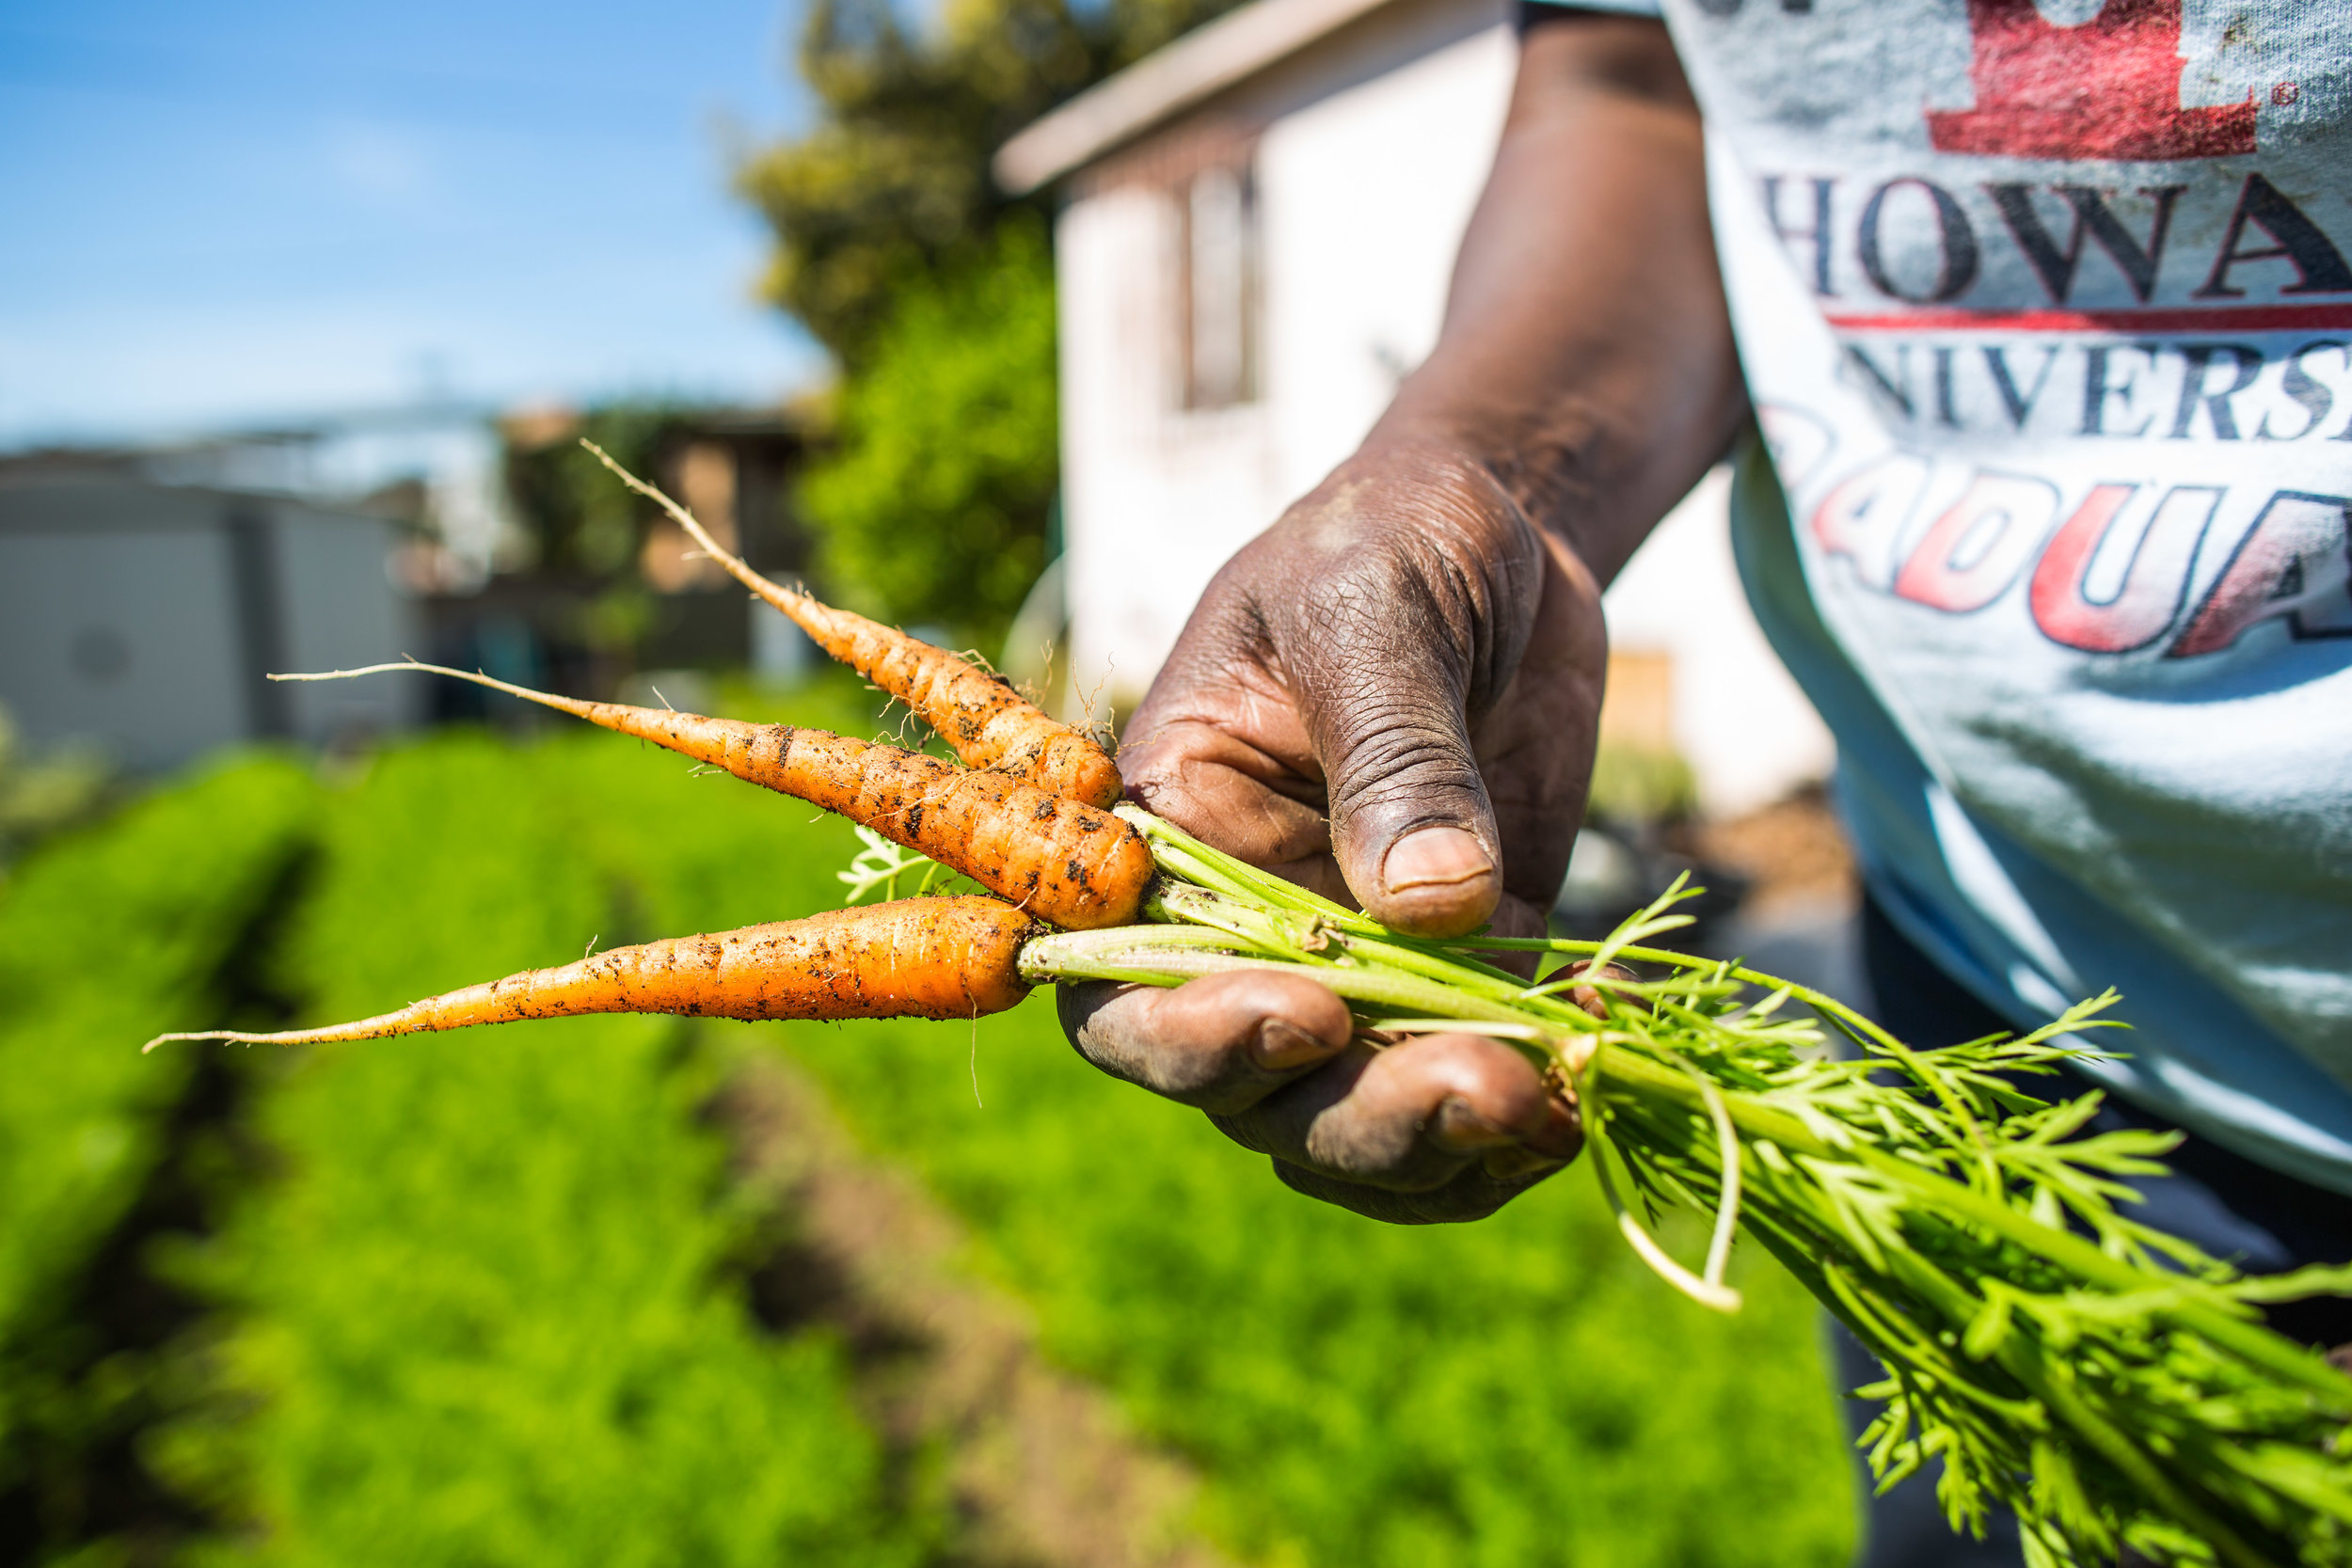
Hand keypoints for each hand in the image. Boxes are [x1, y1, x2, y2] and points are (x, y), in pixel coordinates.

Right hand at [1060, 443, 1605, 1221]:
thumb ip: (1395, 752)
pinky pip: (1465, 1093)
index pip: (1118, 989)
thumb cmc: (1390, 540)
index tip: (1310, 1012)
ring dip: (1441, 1149)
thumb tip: (1436, 908)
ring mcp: (1354, 967)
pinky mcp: (1464, 976)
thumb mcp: (1375, 609)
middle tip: (1482, 1083)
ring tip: (1547, 1107)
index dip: (1190, 1040)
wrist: (1499, 537)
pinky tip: (1588, 1090)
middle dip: (1359, 1116)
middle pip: (1249, 1093)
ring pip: (1356, 1121)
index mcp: (1171, 838)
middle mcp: (1242, 930)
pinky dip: (1518, 1125)